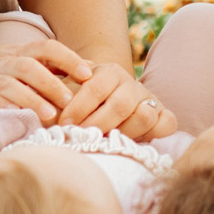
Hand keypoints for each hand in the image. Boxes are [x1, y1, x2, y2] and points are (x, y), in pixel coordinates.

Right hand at [0, 39, 86, 122]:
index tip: (88, 74)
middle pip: (28, 66)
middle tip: (70, 102)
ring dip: (30, 99)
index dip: (68, 58)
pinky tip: (17, 121)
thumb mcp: (19, 65)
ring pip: (8, 84)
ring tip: (49, 115)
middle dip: (51, 84)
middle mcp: (2, 63)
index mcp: (18, 53)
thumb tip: (93, 72)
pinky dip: (1, 111)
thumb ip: (50, 68)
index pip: (46, 48)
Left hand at [53, 58, 177, 139]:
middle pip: (120, 105)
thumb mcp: (67, 96)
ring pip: (144, 115)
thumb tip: (46, 113)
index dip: (79, 107)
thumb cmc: (79, 103)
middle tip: (82, 136)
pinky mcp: (163, 114)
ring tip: (106, 141)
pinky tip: (134, 141)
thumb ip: (57, 102)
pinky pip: (167, 123)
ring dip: (123, 133)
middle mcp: (131, 83)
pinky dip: (155, 133)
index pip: (95, 88)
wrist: (106, 103)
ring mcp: (148, 99)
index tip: (64, 123)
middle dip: (98, 124)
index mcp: (108, 72)